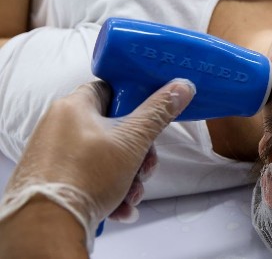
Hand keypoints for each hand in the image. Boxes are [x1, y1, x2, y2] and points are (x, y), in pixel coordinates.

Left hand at [0, 79, 194, 246]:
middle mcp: (59, 126)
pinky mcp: (54, 179)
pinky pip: (89, 177)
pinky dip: (110, 190)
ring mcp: (55, 154)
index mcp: (73, 107)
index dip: (134, 102)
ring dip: (129, 176)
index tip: (151, 117)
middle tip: (147, 168)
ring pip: (105, 157)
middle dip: (139, 154)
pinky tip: (121, 207)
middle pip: (113, 129)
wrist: (49, 225)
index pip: (110, 90)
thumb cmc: (86, 175)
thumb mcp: (133, 141)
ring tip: (133, 195)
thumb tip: (182, 86)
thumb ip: (159, 112)